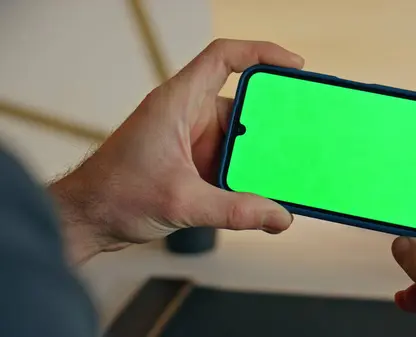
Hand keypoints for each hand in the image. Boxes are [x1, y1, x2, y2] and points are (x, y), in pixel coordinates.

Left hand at [49, 39, 304, 263]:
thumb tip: (278, 217)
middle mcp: (187, 115)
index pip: (223, 58)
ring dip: (261, 153)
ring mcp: (191, 139)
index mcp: (178, 103)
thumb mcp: (182, 202)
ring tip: (289, 169)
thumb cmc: (114, 195)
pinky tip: (264, 191)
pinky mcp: (193, 161)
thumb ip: (235, 211)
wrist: (87, 219)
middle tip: (304, 132)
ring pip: (239, 135)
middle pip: (241, 103)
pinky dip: (247, 172)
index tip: (293, 66)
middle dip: (273, 119)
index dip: (261, 53)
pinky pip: (230, 158)